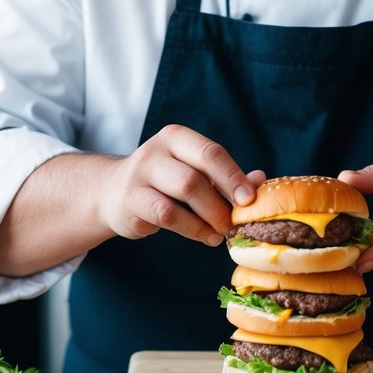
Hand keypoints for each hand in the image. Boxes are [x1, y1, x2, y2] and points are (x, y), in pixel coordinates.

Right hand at [99, 124, 264, 246]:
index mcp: (176, 137)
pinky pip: (167, 216)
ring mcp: (139, 175)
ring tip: (221, 232)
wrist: (111, 191)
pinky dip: (191, 229)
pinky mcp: (130, 201)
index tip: (249, 200)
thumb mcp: (192, 170)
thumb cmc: (164, 180)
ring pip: (182, 196)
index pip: (210, 152)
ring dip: (208, 218)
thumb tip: (260, 180)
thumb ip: (224, 175)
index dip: (233, 176)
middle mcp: (155, 151)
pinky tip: (204, 236)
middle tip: (237, 221)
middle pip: (196, 176)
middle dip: (221, 202)